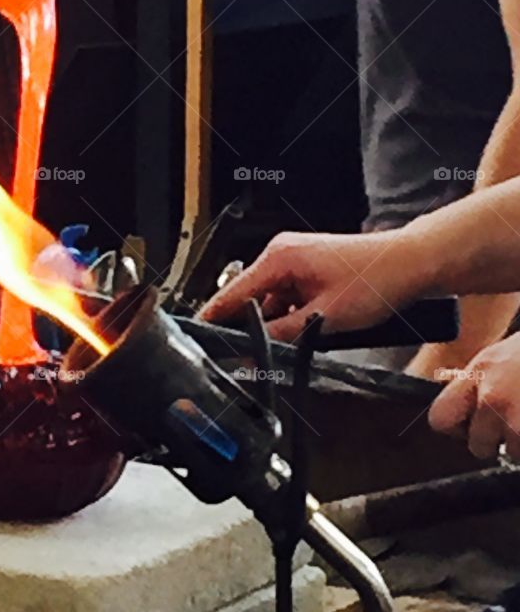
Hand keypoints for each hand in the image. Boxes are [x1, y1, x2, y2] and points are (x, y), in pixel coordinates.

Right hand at [200, 230, 421, 341]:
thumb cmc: (376, 280)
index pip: (232, 292)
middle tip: (258, 357)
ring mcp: (295, 259)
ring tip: (303, 341)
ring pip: (272, 301)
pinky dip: (294, 316)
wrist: (412, 263)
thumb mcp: (324, 317)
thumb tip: (252, 351)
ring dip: (281, 324)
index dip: (214, 317)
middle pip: (251, 299)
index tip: (199, 338)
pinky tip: (312, 331)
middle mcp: (281, 254)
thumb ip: (283, 334)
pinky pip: (289, 297)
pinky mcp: (309, 268)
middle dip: (255, 327)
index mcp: (279, 257)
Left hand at [428, 336, 519, 459]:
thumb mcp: (499, 355)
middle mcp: (494, 399)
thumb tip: (453, 394)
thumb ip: (475, 380)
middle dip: (496, 441)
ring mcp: (519, 422)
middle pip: (477, 446)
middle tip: (516, 423)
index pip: (440, 418)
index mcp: (478, 376)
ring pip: (513, 454)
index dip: (457, 427)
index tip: (471, 425)